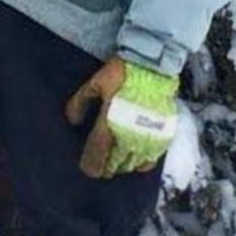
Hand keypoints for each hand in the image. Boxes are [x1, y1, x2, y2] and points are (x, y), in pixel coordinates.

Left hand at [64, 56, 178, 178]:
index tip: (89, 169)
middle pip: (114, 164)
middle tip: (103, 166)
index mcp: (109, 124)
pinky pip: (151, 160)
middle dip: (107, 167)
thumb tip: (73, 120)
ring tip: (118, 163)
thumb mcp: (95, 83)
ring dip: (122, 166)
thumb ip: (81, 102)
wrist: (154, 66)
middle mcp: (127, 136)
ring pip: (131, 165)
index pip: (97, 155)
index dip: (91, 166)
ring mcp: (146, 138)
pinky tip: (137, 160)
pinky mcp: (162, 136)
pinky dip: (141, 164)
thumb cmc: (123, 73)